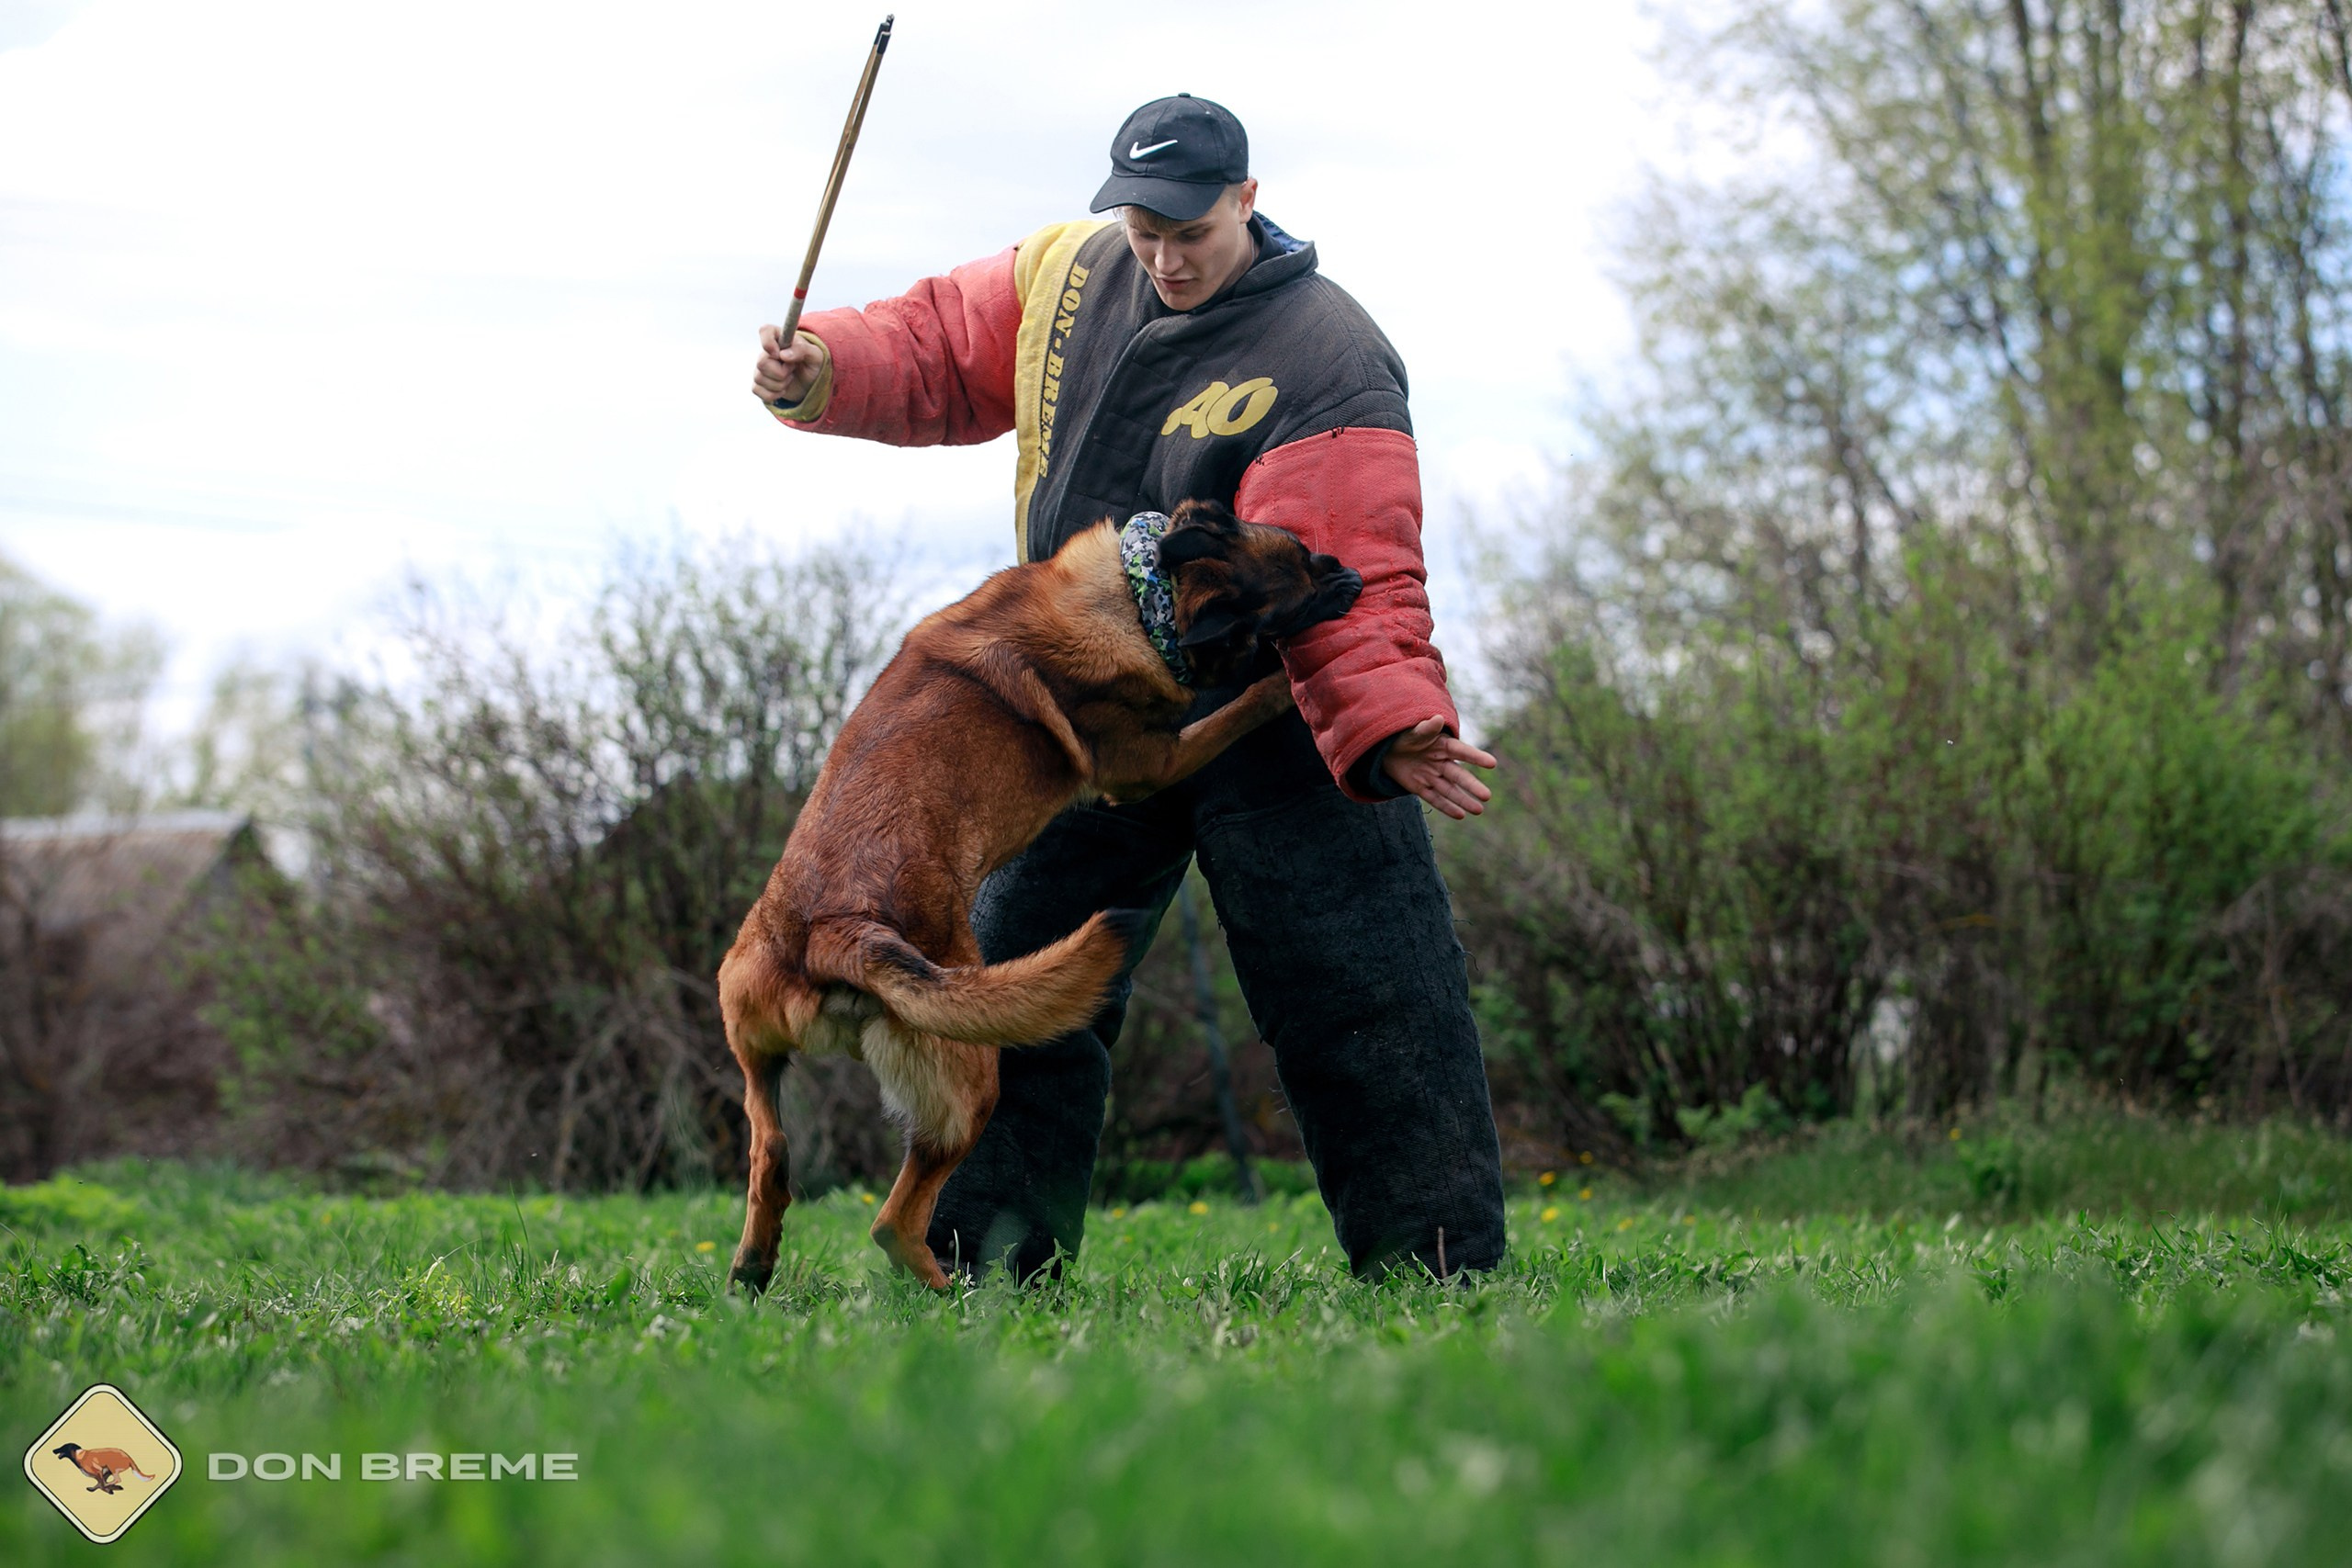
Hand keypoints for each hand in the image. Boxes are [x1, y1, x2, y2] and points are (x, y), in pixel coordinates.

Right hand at [752, 324, 824, 406]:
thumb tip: (783, 355)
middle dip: (781, 372)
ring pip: (759, 378)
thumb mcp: (815, 355)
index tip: (779, 354)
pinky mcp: (759, 382)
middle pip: (761, 363)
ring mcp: (761, 367)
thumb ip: (802, 350)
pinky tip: (782, 389)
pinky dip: (773, 394)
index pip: (765, 330)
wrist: (812, 382)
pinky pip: (757, 390)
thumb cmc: (813, 364)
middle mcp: (767, 351)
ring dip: (780, 384)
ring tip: (790, 378)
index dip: (768, 343)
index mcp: (780, 337)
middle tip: (793, 369)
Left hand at [1380, 716, 1496, 819]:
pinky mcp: (1420, 788)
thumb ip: (1426, 729)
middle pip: (1458, 776)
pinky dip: (1446, 807)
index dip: (1476, 757)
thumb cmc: (1405, 737)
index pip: (1462, 752)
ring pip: (1450, 790)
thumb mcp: (1413, 731)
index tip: (1492, 763)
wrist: (1387, 750)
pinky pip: (1434, 799)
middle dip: (1472, 786)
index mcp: (1443, 746)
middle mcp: (1441, 763)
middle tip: (1487, 796)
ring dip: (1463, 800)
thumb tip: (1438, 719)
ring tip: (1479, 810)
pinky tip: (1460, 815)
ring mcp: (1432, 777)